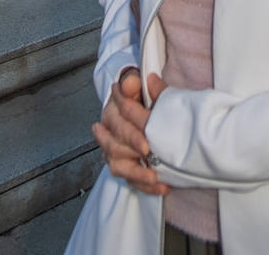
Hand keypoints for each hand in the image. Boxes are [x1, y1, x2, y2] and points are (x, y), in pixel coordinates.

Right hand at [92, 71, 170, 195]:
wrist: (139, 107)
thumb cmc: (139, 95)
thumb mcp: (137, 85)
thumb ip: (134, 83)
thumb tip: (132, 82)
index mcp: (111, 112)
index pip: (118, 125)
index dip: (131, 136)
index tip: (146, 144)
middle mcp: (108, 134)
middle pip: (115, 148)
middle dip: (134, 153)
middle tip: (151, 156)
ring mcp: (113, 153)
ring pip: (118, 167)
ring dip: (137, 174)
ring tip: (154, 177)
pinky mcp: (123, 166)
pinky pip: (130, 180)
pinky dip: (145, 186)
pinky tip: (160, 186)